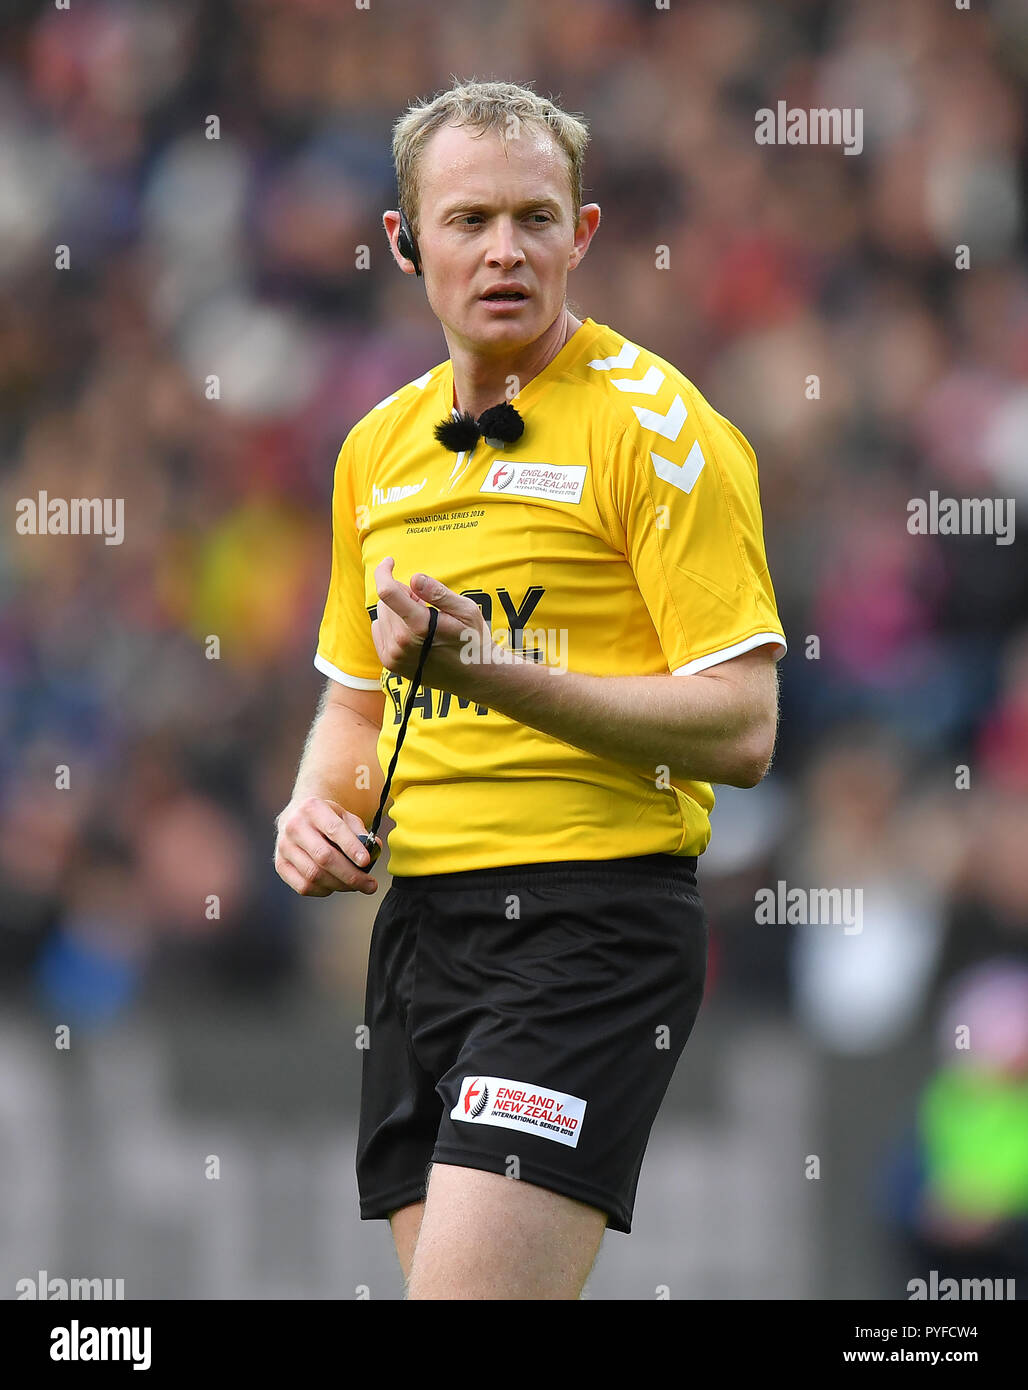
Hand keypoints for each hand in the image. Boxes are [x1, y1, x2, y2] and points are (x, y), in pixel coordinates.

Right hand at [274, 797, 378, 895]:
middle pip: (324, 857)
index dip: (351, 847)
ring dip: (340, 885)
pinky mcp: (280, 865)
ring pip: (314, 875)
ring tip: (357, 885)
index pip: (334, 830)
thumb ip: (360, 832)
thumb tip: (374, 849)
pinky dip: (324, 890)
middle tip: (370, 885)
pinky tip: (335, 885)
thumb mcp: (344, 816)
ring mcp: (284, 847)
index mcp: (312, 808)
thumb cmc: (327, 819)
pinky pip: (304, 886)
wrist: (298, 817)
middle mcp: (294, 826)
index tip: (366, 861)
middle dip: (350, 874)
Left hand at [371, 557, 495, 694]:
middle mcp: (402, 643)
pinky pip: (379, 630)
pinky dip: (392, 624)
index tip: (390, 561)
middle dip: (402, 595)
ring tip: (422, 622)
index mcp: (420, 626)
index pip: (388, 593)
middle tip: (426, 606)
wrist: (474, 676)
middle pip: (386, 602)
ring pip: (382, 615)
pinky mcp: (390, 663)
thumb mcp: (466, 610)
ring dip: (397, 611)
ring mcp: (394, 656)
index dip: (384, 571)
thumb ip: (438, 593)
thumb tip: (414, 578)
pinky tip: (411, 633)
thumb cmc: (473, 639)